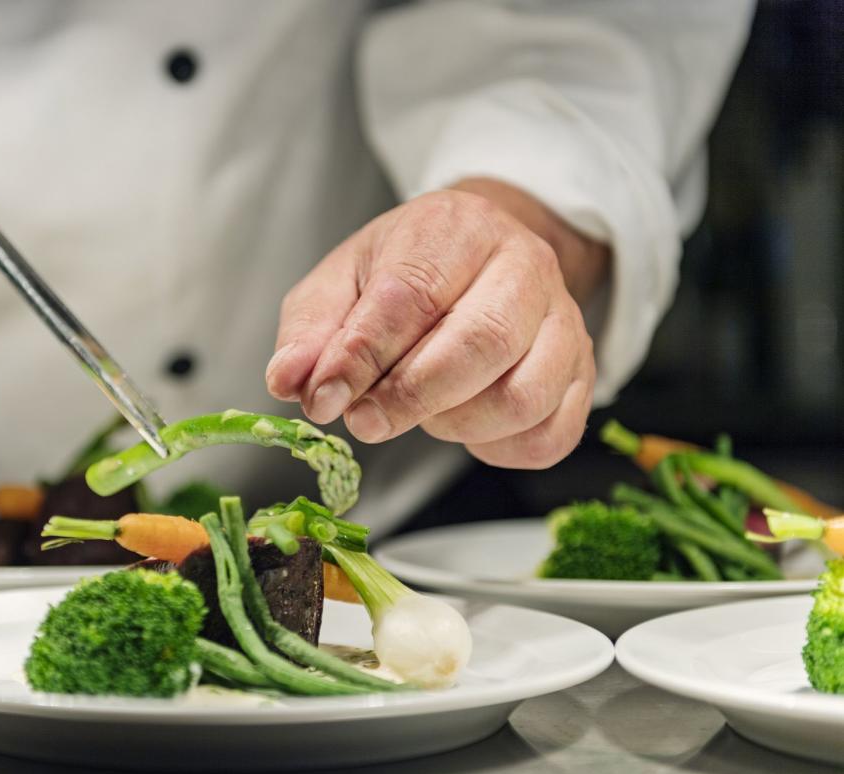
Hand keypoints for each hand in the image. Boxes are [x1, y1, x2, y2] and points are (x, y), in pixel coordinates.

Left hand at [266, 181, 606, 468]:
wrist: (478, 258)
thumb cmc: (401, 273)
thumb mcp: (340, 283)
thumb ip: (311, 331)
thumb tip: (289, 381)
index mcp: (456, 227)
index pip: (412, 294)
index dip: (362, 356)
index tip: (324, 398)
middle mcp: (525, 265)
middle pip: (481, 344)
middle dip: (411, 397)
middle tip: (364, 422)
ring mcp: (564, 321)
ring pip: (522, 397)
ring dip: (455, 424)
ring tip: (418, 410)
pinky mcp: (581, 373)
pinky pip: (550, 434)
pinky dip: (498, 448)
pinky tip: (462, 426)